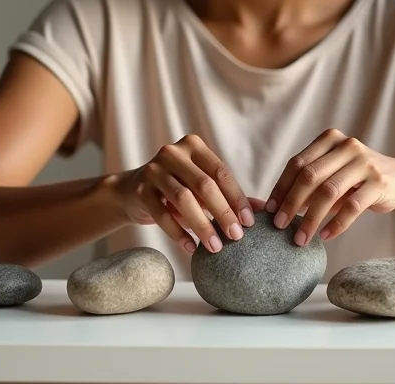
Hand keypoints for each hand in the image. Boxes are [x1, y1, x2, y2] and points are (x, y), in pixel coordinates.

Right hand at [118, 134, 254, 253]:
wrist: (131, 191)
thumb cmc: (176, 188)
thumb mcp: (201, 187)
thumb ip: (229, 195)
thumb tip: (263, 209)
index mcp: (193, 146)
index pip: (221, 172)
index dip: (236, 197)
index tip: (249, 222)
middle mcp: (173, 153)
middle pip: (204, 185)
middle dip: (223, 213)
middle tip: (236, 236)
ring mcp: (153, 169)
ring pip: (183, 199)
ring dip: (202, 225)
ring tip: (216, 246)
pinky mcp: (139, 190)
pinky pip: (162, 214)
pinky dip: (179, 233)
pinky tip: (191, 248)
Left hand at [266, 129, 394, 245]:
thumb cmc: (355, 179)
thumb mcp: (330, 175)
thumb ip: (306, 185)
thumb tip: (270, 206)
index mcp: (329, 140)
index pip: (297, 163)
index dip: (281, 187)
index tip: (270, 210)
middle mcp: (346, 146)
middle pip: (310, 176)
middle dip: (291, 203)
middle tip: (279, 226)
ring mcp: (364, 162)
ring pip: (329, 192)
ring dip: (311, 219)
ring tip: (301, 238)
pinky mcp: (379, 182)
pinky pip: (352, 206)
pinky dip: (336, 224)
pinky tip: (325, 236)